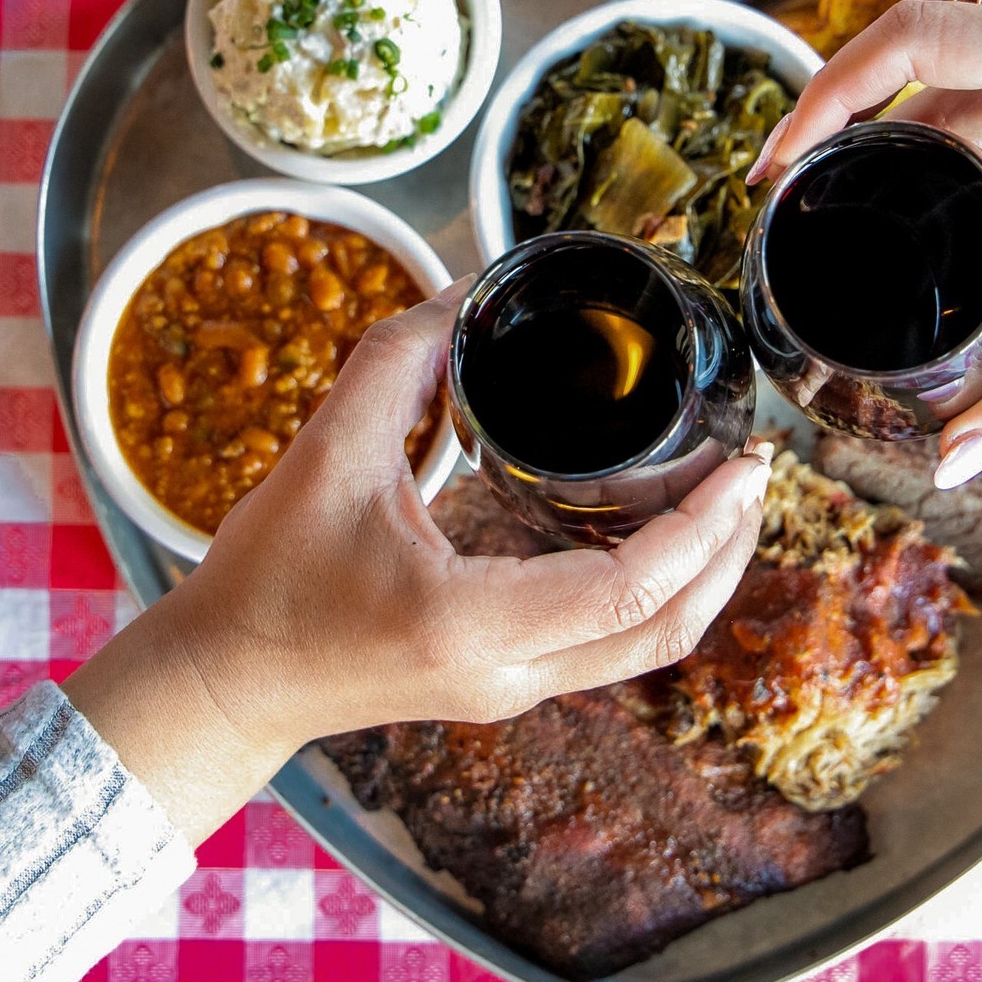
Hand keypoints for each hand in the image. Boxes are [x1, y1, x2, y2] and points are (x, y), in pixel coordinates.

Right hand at [64, 279, 769, 842]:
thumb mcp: (324, 461)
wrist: (227, 681)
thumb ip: (394, 365)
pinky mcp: (508, 683)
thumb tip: (459, 292)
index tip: (748, 465)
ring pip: (648, 648)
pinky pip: (613, 646)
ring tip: (726, 499)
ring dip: (702, 576)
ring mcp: (515, 689)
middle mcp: (511, 674)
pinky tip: (660, 532)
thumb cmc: (266, 582)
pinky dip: (658, 592)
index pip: (631, 589)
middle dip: (728, 552)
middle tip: (755, 473)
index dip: (705, 527)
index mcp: (474, 624)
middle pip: (667, 630)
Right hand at [761, 0, 981, 485]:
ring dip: (908, 133)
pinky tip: (944, 199)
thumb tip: (951, 463)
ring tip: (852, 202)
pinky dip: (966, 137)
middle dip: (850, 119)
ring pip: (969, 79)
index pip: (907, 38)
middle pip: (925, 54)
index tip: (780, 160)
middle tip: (796, 194)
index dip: (825, 93)